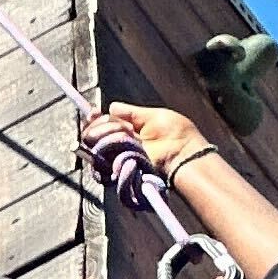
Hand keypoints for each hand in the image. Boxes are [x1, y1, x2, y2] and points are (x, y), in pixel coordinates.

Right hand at [82, 102, 211, 178]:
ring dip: (109, 134)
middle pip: (92, 134)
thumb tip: (111, 107)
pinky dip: (110, 146)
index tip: (93, 112)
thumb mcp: (153, 115)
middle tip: (125, 127)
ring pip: (95, 144)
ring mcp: (118, 160)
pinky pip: (101, 160)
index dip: (94, 118)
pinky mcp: (120, 171)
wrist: (185, 155)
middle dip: (104, 124)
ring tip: (130, 135)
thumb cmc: (177, 135)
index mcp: (128, 132)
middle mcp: (120, 147)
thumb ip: (130, 112)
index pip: (100, 125)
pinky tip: (125, 145)